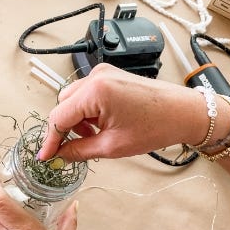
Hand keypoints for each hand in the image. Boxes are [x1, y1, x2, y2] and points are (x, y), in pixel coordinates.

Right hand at [39, 63, 209, 161]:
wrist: (184, 112)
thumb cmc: (156, 127)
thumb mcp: (113, 145)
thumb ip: (79, 150)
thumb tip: (59, 155)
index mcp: (96, 91)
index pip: (59, 116)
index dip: (50, 139)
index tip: (45, 156)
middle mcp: (95, 76)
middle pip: (63, 105)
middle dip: (65, 128)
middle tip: (75, 146)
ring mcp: (103, 73)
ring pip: (73, 98)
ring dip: (76, 119)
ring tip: (93, 134)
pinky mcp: (109, 75)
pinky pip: (86, 93)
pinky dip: (86, 110)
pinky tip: (100, 123)